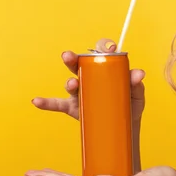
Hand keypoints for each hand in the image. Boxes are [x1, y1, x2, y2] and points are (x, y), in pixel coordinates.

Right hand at [31, 38, 145, 121]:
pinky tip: (37, 101)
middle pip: (79, 64)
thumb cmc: (130, 105)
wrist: (124, 128)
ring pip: (71, 84)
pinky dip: (46, 103)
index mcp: (104, 69)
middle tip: (69, 56)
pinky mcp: (74, 108)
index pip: (100, 52)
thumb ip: (136, 83)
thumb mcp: (136, 94)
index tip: (110, 49)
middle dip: (73, 59)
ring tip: (72, 84)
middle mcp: (89, 77)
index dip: (103, 47)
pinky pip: (57, 105)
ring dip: (69, 82)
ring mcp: (80, 93)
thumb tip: (138, 73)